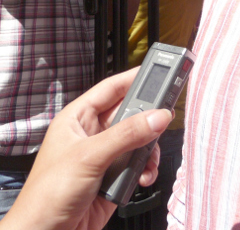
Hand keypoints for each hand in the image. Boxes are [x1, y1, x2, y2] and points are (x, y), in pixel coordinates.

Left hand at [2, 69, 171, 229]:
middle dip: (147, 118)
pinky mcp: (113, 178)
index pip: (110, 88)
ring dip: (149, 149)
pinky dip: (146, 169)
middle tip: (164, 117)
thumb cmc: (47, 195)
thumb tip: (156, 116)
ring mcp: (104, 156)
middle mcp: (92, 134)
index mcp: (78, 118)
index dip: (133, 78)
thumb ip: (126, 135)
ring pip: (138, 140)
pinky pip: (138, 165)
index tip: (158, 72)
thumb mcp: (89, 157)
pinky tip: (143, 176)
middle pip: (130, 114)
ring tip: (149, 156)